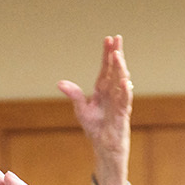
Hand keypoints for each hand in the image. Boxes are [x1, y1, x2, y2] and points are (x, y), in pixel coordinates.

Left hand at [58, 35, 131, 168]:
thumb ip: (74, 95)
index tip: (108, 39)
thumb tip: (60, 83)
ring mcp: (119, 102)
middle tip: (117, 38)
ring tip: (118, 55)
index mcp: (103, 90)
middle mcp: (113, 93)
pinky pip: (125, 100)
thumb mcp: (81, 110)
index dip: (107, 55)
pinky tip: (124, 80)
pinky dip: (125, 90)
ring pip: (121, 81)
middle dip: (116, 54)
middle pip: (115, 69)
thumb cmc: (95, 128)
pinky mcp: (123, 114)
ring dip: (120, 68)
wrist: (104, 147)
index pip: (106, 68)